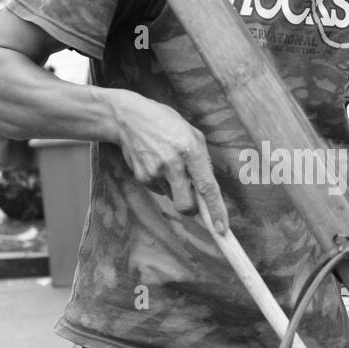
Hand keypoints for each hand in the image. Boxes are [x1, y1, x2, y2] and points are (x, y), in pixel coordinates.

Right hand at [108, 89, 228, 231]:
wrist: (127, 118)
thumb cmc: (165, 123)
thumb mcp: (191, 133)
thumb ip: (203, 160)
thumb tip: (208, 188)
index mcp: (190, 150)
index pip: (206, 187)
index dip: (216, 210)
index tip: (221, 229)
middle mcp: (173, 164)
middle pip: (186, 206)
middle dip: (192, 208)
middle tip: (193, 197)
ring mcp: (155, 172)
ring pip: (173, 198)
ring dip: (176, 189)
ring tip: (169, 164)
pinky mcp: (141, 177)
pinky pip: (159, 190)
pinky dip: (163, 182)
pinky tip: (157, 163)